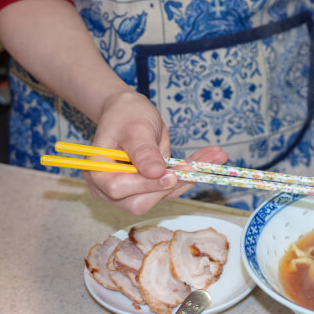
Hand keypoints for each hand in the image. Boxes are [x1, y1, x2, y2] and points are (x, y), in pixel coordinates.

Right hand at [82, 91, 228, 214]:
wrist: (130, 113)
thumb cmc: (126, 115)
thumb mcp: (135, 128)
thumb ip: (143, 151)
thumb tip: (155, 173)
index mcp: (97, 172)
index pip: (118, 188)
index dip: (145, 185)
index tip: (170, 175)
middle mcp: (109, 189)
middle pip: (141, 201)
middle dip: (173, 184)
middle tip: (201, 166)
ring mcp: (130, 192)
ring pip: (162, 195)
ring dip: (190, 178)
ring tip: (217, 155)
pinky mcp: (150, 190)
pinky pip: (171, 188)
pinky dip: (192, 174)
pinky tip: (212, 157)